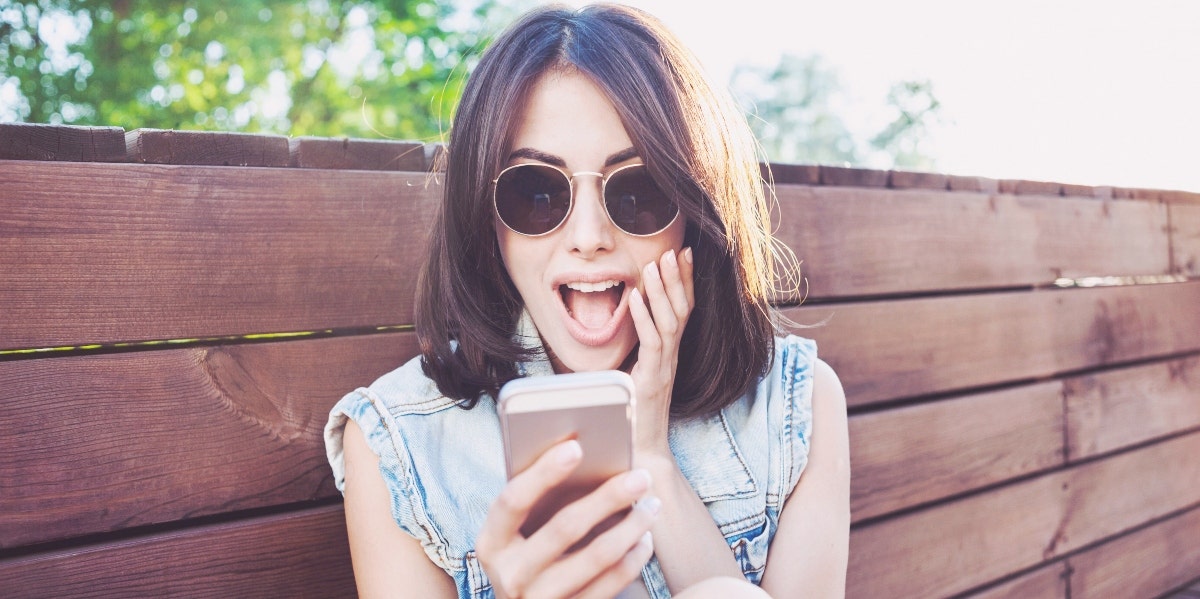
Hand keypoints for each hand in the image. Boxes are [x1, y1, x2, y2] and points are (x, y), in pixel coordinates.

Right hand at [476, 439, 659, 598]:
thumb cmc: (525, 556)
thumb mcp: (515, 534)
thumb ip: (535, 501)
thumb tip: (580, 451)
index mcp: (492, 543)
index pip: (513, 501)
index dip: (543, 473)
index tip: (576, 447)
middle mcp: (511, 575)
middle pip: (565, 527)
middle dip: (608, 497)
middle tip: (641, 476)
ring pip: (597, 556)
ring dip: (632, 526)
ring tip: (652, 504)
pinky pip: (612, 583)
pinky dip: (634, 557)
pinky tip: (644, 538)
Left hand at [628, 247, 694, 455]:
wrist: (641, 453)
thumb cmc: (634, 416)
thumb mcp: (634, 375)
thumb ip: (634, 352)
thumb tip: (620, 322)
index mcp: (669, 354)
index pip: (683, 311)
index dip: (685, 282)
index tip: (684, 254)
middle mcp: (672, 358)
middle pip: (682, 311)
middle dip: (678, 279)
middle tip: (675, 250)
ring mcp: (664, 369)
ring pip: (670, 323)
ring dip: (663, 291)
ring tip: (655, 263)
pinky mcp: (652, 380)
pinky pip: (652, 344)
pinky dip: (643, 318)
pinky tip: (636, 297)